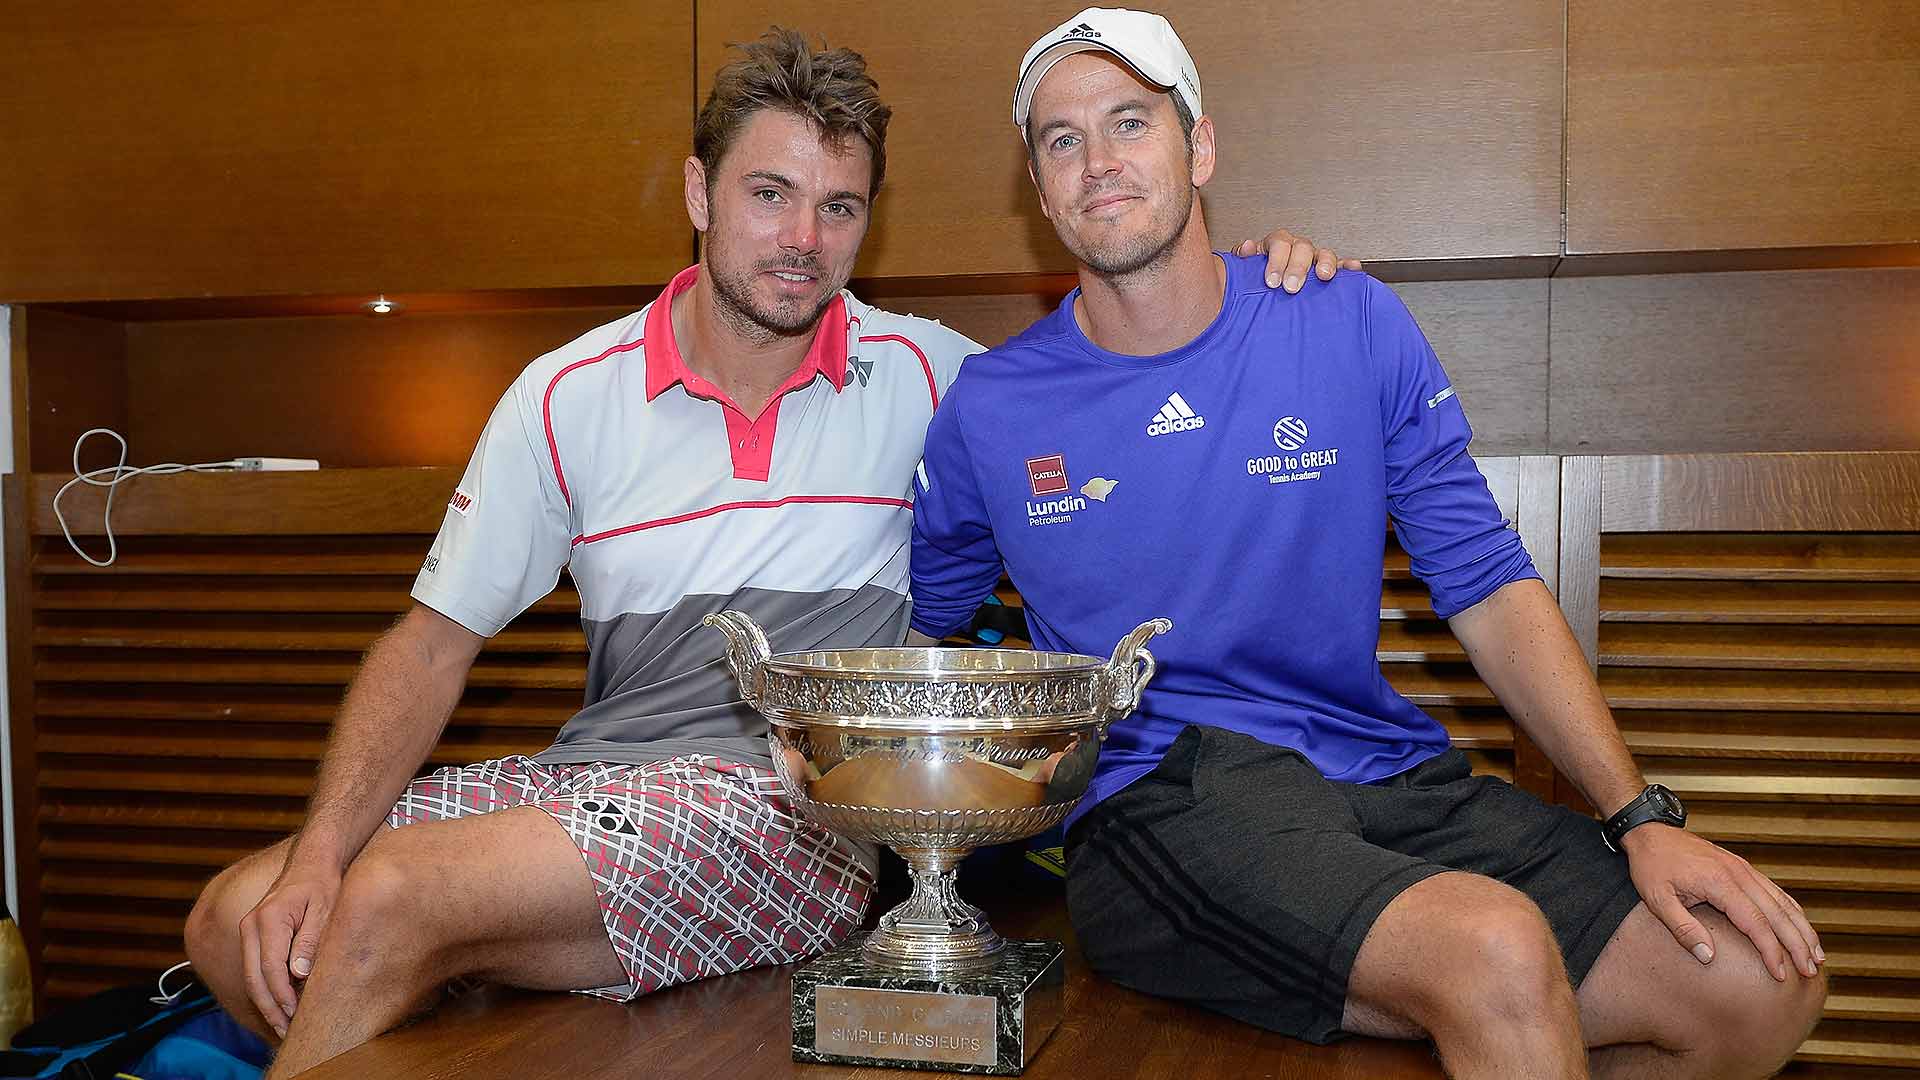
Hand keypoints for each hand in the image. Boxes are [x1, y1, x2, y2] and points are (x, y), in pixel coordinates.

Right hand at [240, 858, 341, 1036]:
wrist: (311, 862)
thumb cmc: (323, 884)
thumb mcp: (325, 909)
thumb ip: (310, 941)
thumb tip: (298, 974)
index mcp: (269, 918)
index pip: (270, 967)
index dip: (282, 995)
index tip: (296, 1014)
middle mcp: (251, 925)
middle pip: (253, 977)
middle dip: (269, 1008)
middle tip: (286, 1031)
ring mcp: (248, 930)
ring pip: (250, 976)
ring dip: (265, 1003)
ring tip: (283, 1025)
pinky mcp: (251, 935)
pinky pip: (253, 968)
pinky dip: (264, 989)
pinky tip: (280, 1005)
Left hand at [1230, 229, 1362, 293]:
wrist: (1266, 291)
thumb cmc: (1257, 278)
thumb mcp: (1244, 269)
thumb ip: (1243, 259)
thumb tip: (1247, 248)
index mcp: (1277, 244)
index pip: (1279, 243)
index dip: (1276, 261)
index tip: (1272, 282)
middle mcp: (1297, 248)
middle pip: (1302, 248)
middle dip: (1298, 267)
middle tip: (1291, 287)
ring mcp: (1314, 259)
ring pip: (1323, 254)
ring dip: (1325, 263)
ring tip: (1323, 275)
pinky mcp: (1329, 271)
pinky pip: (1342, 266)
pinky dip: (1348, 267)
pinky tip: (1353, 269)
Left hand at [1621, 824, 1822, 981]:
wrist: (1650, 832)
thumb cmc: (1651, 865)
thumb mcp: (1657, 899)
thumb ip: (1683, 929)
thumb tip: (1709, 957)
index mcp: (1720, 883)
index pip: (1755, 923)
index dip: (1771, 950)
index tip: (1781, 974)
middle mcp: (1739, 874)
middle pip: (1777, 913)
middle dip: (1797, 944)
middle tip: (1811, 971)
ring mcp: (1743, 869)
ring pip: (1782, 901)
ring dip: (1802, 928)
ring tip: (1817, 955)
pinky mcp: (1742, 868)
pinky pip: (1774, 891)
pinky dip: (1792, 911)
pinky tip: (1800, 927)